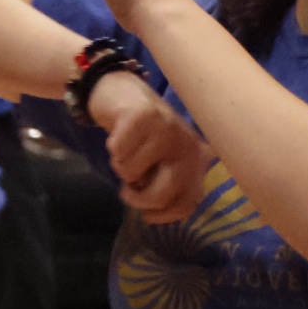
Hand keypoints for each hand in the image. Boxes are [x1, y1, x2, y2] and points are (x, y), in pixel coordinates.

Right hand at [88, 72, 208, 223]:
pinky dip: (112, 148)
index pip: (189, 202)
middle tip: (127, 190)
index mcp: (195, 159)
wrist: (121, 93)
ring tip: (126, 150)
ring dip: (120, 165)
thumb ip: (165, 187)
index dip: (164, 215)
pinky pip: (118, 151)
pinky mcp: (144, 115)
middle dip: (137, 199)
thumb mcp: (159, 163)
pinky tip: (119, 134)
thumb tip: (154, 215)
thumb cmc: (141, 136)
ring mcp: (167, 128)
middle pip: (162, 195)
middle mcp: (187, 144)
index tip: (146, 216)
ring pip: (132, 172)